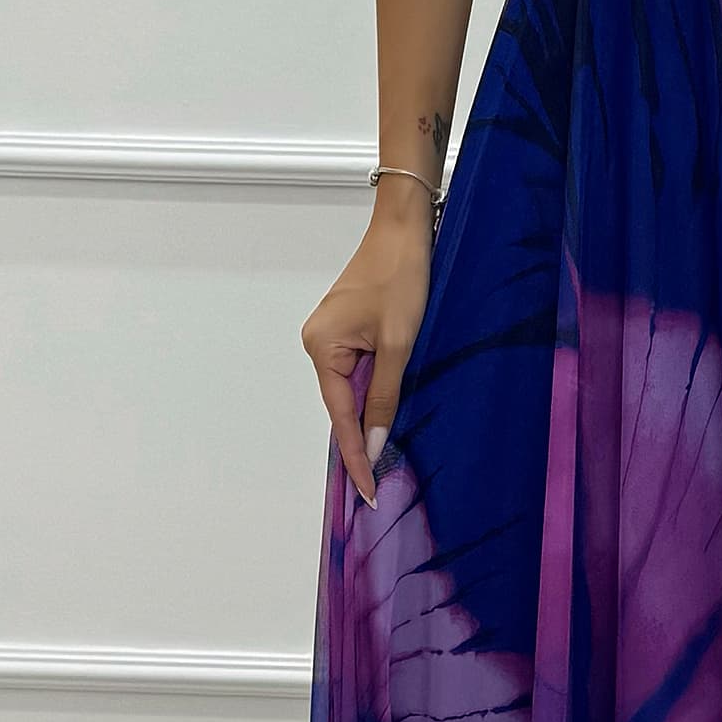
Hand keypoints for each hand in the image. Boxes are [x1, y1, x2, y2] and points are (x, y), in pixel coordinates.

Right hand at [302, 209, 430, 509]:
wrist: (404, 229)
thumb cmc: (402, 278)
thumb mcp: (399, 344)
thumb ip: (385, 396)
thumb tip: (374, 444)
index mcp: (323, 348)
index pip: (341, 417)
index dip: (356, 457)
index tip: (365, 492)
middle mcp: (318, 343)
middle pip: (344, 403)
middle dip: (365, 436)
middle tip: (382, 481)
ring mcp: (331, 334)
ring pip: (354, 386)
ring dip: (374, 408)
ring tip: (392, 445)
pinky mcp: (348, 327)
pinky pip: (360, 368)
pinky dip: (376, 386)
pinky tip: (390, 405)